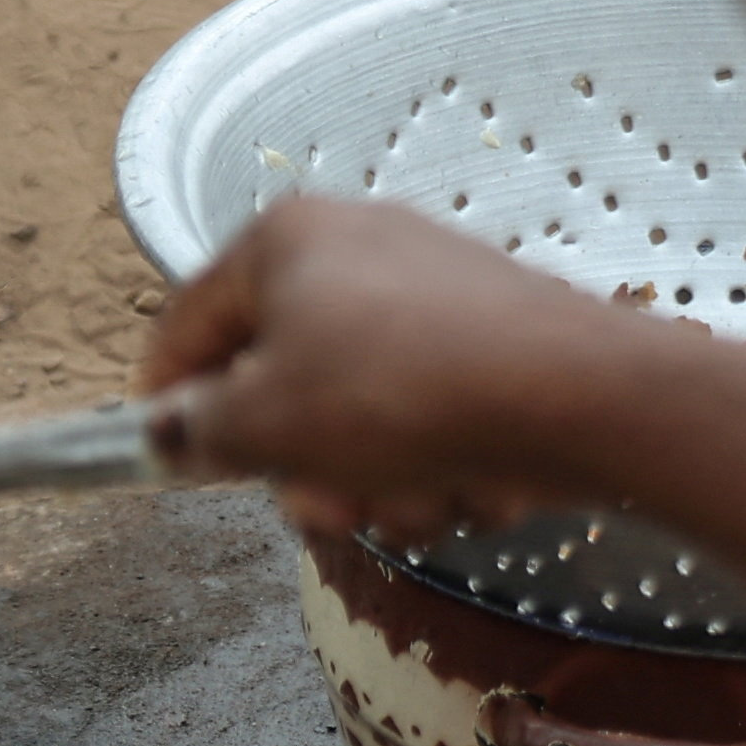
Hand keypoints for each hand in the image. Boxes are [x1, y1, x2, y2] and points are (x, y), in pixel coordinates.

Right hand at [138, 195, 647, 543]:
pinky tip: (472, 482)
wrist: (580, 398)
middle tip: (330, 505)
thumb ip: (200, 431)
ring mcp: (431, 290)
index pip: (190, 322)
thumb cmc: (399, 393)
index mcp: (284, 240)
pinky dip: (440, 462)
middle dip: (306, 465)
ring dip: (378, 482)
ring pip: (361, 416)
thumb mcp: (267, 424)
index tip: (167, 460)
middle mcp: (356, 246)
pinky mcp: (493, 337)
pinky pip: (431, 416)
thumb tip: (172, 432)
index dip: (165, 398)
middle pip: (284, 380)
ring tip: (416, 497)